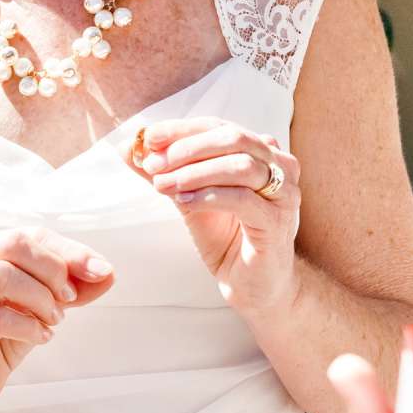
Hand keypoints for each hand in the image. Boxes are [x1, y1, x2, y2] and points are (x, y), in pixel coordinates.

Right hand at [0, 229, 113, 412]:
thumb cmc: (3, 334)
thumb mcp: (44, 305)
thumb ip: (73, 287)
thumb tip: (107, 273)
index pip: (33, 235)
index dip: (71, 252)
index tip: (100, 272)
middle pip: (14, 244)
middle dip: (53, 270)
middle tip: (68, 299)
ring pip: (1, 277)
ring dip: (40, 299)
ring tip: (53, 320)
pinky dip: (27, 326)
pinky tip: (40, 336)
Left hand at [131, 118, 299, 309]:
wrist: (253, 285)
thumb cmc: (227, 238)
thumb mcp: (189, 198)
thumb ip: (165, 171)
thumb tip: (128, 147)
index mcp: (261, 152)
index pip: (219, 127)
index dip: (181, 130)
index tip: (147, 138)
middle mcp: (280, 166)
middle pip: (232, 138)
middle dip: (186, 148)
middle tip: (152, 164)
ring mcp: (283, 194)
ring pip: (239, 166)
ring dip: (194, 172)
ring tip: (162, 185)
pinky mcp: (277, 223)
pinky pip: (242, 199)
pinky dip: (208, 196)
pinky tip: (183, 201)